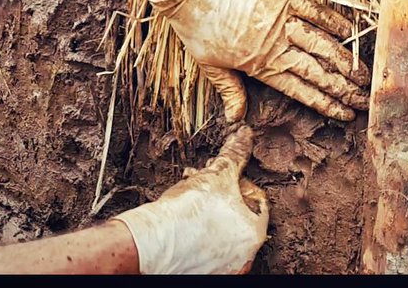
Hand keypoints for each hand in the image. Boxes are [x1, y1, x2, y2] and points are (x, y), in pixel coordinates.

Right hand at [113, 125, 268, 273]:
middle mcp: (245, 254)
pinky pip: (208, 245)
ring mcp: (225, 266)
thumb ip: (235, 155)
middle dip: (222, 193)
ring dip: (210, 208)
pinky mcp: (205, 272)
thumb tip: (245, 135)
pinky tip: (185, 219)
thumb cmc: (183, 212)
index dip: (239, 180)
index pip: (257, 198)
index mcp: (255, 232)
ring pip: (223, 228)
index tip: (221, 176)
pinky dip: (200, 230)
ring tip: (191, 197)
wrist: (150, 242)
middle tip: (204, 183)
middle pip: (240, 214)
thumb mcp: (216, 174)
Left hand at [149, 0, 369, 120]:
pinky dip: (334, 22)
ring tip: (364, 75)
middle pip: (318, 71)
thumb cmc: (196, 23)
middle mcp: (277, 45)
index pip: (301, 90)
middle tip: (365, 99)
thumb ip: (230, 91)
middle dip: (344, 88)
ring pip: (323, 44)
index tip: (346, 114)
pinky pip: (316, 11)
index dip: (326, 103)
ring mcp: (284, 19)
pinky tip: (349, 33)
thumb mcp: (209, 64)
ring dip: (346, 61)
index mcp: (260, 66)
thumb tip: (236, 119)